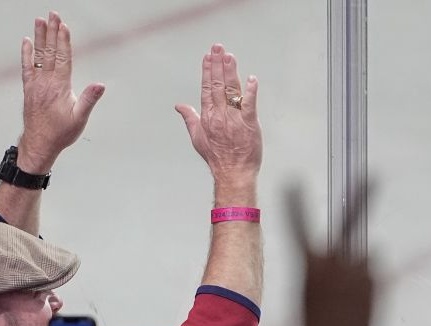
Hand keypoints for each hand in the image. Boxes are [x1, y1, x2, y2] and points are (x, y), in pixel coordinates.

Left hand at [16, 12, 105, 172]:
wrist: (39, 143)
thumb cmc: (61, 133)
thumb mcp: (80, 119)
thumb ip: (89, 100)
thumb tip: (100, 85)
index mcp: (60, 87)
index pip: (62, 58)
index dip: (63, 41)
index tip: (63, 25)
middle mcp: (46, 82)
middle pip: (50, 51)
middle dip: (52, 32)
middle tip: (52, 15)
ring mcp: (36, 83)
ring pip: (38, 55)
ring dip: (40, 37)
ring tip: (40, 20)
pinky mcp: (29, 88)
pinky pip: (27, 66)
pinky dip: (27, 52)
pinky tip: (27, 41)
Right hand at [175, 43, 261, 183]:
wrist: (233, 173)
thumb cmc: (216, 158)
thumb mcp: (197, 138)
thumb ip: (189, 118)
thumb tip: (179, 106)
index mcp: (207, 116)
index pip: (207, 88)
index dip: (207, 70)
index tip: (208, 56)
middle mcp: (219, 115)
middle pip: (218, 84)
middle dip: (218, 64)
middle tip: (218, 47)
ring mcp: (234, 119)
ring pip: (232, 90)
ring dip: (231, 71)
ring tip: (230, 56)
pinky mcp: (249, 124)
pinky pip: (250, 105)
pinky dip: (251, 91)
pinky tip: (252, 79)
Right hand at [286, 184, 374, 325]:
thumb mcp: (315, 296)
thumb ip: (335, 271)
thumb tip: (368, 252)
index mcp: (309, 265)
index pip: (299, 226)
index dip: (295, 204)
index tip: (292, 182)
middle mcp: (335, 263)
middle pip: (350, 222)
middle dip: (363, 196)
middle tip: (375, 174)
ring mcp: (359, 272)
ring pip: (365, 259)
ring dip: (361, 273)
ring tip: (349, 302)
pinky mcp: (377, 284)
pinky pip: (375, 275)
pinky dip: (370, 286)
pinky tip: (359, 307)